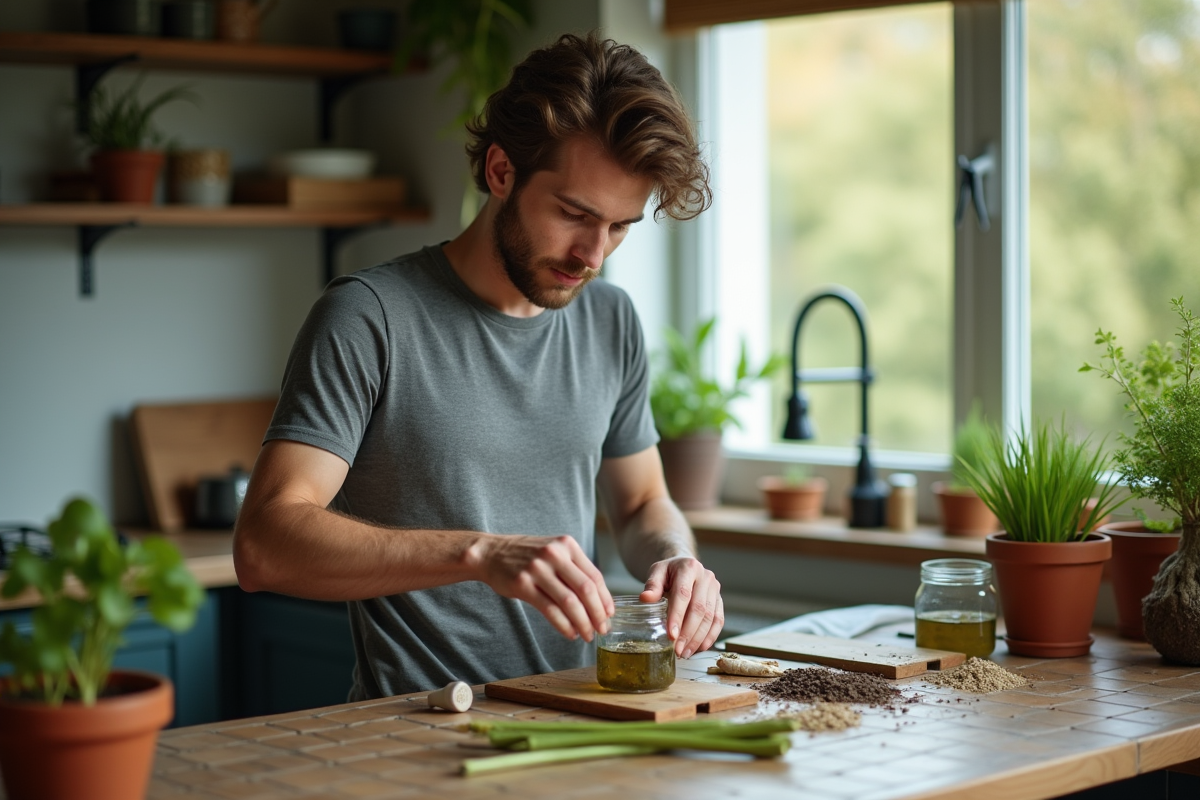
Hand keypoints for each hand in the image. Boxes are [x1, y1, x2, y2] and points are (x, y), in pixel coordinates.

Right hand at [469, 534, 614, 641]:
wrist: (491, 552)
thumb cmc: (527, 556)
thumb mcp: (554, 551)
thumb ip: (574, 569)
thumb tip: (599, 600)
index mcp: (567, 546)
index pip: (594, 575)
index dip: (605, 598)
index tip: (609, 615)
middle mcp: (554, 554)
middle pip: (586, 589)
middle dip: (598, 613)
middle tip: (603, 629)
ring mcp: (538, 569)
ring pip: (569, 601)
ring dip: (582, 622)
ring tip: (586, 635)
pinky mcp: (523, 584)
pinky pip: (550, 609)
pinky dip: (563, 625)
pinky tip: (570, 633)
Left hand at [640, 556, 723, 657]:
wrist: (684, 565)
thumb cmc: (668, 571)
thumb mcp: (657, 572)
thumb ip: (652, 585)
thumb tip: (645, 598)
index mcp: (689, 568)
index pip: (683, 594)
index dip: (677, 616)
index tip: (671, 634)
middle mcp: (706, 577)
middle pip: (699, 609)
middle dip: (688, 632)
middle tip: (677, 650)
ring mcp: (715, 589)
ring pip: (710, 617)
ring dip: (698, 638)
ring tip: (685, 652)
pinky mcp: (719, 600)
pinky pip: (718, 621)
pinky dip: (710, 636)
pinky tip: (699, 647)